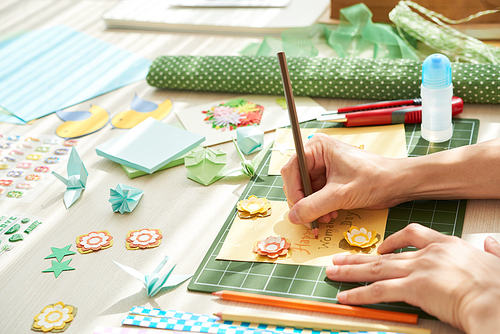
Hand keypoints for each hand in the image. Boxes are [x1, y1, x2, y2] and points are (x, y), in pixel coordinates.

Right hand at [281, 134, 403, 224]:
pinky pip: (314, 196)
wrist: (397, 184)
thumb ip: (314, 206)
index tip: (298, 211)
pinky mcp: (329, 180)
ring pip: (304, 192)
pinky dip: (319, 208)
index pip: (291, 170)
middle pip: (296, 182)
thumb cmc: (375, 179)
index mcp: (316, 148)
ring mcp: (322, 168)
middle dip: (303, 203)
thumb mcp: (341, 194)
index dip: (293, 192)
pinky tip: (330, 215)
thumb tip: (293, 217)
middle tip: (311, 220)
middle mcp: (316, 155)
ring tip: (325, 218)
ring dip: (311, 208)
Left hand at [326, 224, 499, 332]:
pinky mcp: (413, 288)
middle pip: (385, 254)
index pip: (414, 233)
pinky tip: (345, 296)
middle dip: (360, 258)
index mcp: (447, 244)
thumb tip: (492, 245)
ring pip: (376, 269)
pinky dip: (359, 294)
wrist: (498, 300)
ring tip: (333, 272)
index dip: (393, 240)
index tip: (380, 246)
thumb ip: (491, 251)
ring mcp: (418, 269)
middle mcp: (428, 253)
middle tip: (339, 258)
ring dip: (351, 272)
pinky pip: (379, 291)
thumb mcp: (497, 261)